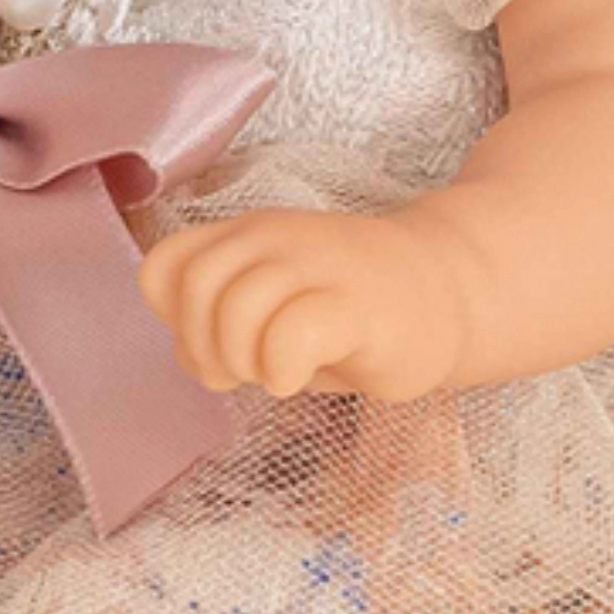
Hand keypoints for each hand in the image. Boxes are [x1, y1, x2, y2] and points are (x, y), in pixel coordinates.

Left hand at [136, 207, 475, 403]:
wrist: (451, 289)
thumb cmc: (352, 309)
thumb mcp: (273, 304)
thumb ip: (221, 320)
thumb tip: (198, 358)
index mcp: (245, 236)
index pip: (162, 268)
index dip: (174, 320)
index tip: (213, 346)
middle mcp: (273, 238)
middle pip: (193, 288)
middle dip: (205, 347)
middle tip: (246, 371)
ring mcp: (316, 265)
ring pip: (235, 307)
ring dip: (244, 361)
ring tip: (277, 372)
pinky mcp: (356, 305)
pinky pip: (289, 335)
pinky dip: (281, 371)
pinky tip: (300, 378)